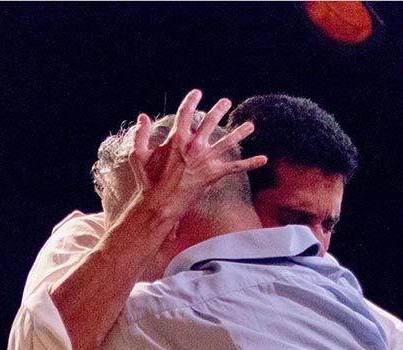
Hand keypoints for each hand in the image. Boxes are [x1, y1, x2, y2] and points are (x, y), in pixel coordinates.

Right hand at [128, 89, 266, 215]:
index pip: (186, 113)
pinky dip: (250, 163)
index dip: (192, 101)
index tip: (197, 93)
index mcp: (177, 138)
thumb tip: (143, 116)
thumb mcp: (139, 155)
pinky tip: (263, 159)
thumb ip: (140, 134)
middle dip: (219, 110)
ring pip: (227, 142)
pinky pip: (236, 168)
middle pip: (210, 122)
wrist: (161, 203)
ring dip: (239, 132)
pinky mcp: (214, 174)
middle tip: (226, 102)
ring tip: (250, 126)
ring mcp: (206, 159)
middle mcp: (194, 145)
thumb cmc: (148, 181)